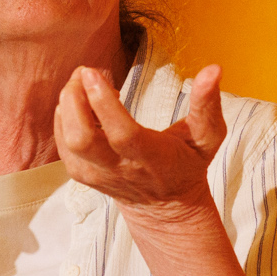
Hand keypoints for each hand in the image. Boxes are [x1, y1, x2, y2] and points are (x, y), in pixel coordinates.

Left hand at [56, 64, 226, 217]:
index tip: (93, 72)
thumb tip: (213, 69)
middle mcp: (120, 170)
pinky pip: (63, 144)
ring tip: (83, 84)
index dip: (103, 103)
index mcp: (152, 158)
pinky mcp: (83, 175)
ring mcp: (98, 175)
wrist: (165, 206)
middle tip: (84, 73)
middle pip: (83, 140)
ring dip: (68, 105)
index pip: (122, 134)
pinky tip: (80, 103)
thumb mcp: (207, 137)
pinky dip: (64, 117)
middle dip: (75, 101)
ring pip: (69, 142)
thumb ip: (208, 105)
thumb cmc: (187, 164)